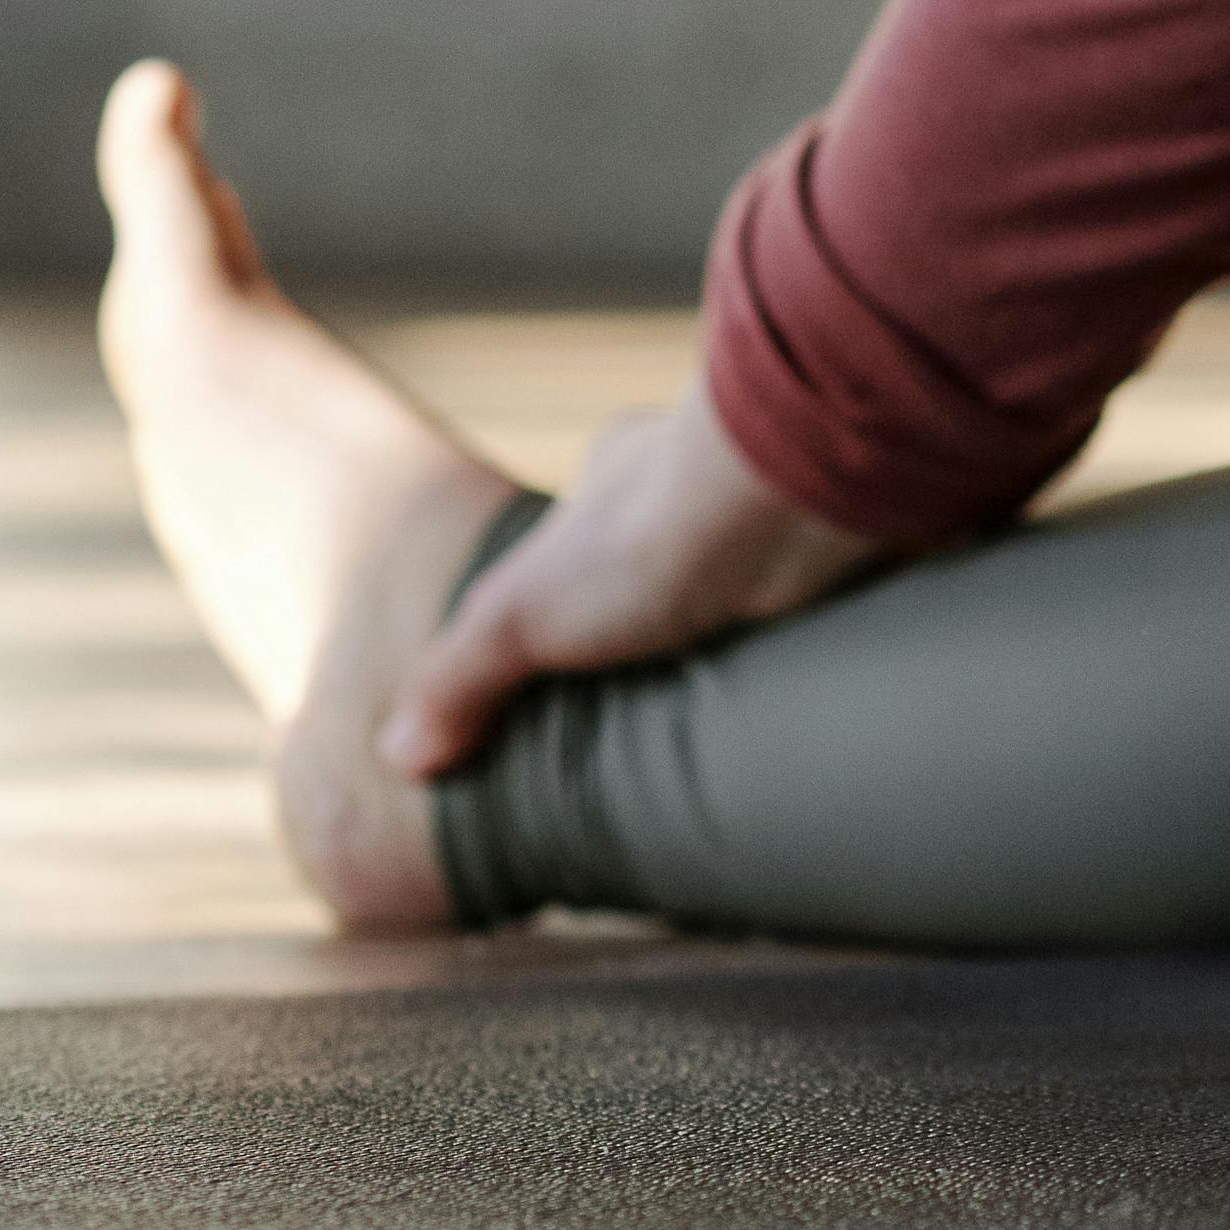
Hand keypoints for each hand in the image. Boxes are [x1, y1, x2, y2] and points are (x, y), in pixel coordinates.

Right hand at [375, 380, 869, 777]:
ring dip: (719, 649)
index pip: (576, 546)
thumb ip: (459, 675)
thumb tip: (400, 751)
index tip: (562, 668)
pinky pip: (801, 616)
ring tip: (695, 730)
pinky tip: (770, 702)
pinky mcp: (829, 558)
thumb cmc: (649, 533)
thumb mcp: (521, 612)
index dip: (564, 604)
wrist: (794, 498)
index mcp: (617, 477)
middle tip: (630, 715)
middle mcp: (696, 486)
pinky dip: (782, 656)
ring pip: (736, 594)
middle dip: (647, 635)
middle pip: (660, 572)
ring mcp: (767, 519)